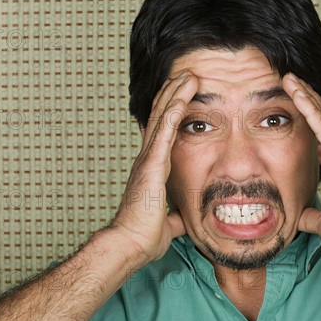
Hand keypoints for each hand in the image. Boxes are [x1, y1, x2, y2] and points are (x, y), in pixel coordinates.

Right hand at [110, 71, 197, 261]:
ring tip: (189, 76)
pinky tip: (183, 95)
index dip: (170, 112)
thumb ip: (175, 215)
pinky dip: (174, 111)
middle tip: (186, 76)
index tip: (181, 96)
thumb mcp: (167, 222)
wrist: (131, 245)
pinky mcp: (152, 164)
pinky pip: (164, 131)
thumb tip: (182, 219)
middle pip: (160, 118)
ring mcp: (147, 159)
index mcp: (151, 168)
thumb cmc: (144, 235)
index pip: (161, 133)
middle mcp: (147, 158)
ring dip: (175, 94)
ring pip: (162, 117)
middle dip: (173, 95)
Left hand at [282, 73, 320, 255]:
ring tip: (289, 79)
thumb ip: (310, 215)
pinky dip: (306, 106)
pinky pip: (320, 122)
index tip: (299, 107)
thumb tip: (298, 218)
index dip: (313, 119)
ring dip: (304, 95)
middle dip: (308, 98)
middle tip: (292, 82)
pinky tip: (294, 91)